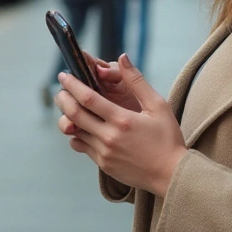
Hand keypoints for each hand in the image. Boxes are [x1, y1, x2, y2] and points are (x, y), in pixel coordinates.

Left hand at [55, 54, 185, 196]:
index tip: (64, 75)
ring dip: (67, 116)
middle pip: (74, 114)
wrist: (171, 174)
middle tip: (60, 90)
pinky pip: (81, 146)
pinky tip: (80, 127)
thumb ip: (137, 81)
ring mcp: (104, 153)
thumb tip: (123, 57)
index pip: (88, 98)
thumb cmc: (167, 138)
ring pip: (75, 131)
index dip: (72, 84)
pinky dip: (76, 135)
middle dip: (63, 99)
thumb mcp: (158, 105)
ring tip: (67, 106)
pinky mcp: (104, 164)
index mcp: (122, 120)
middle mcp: (110, 137)